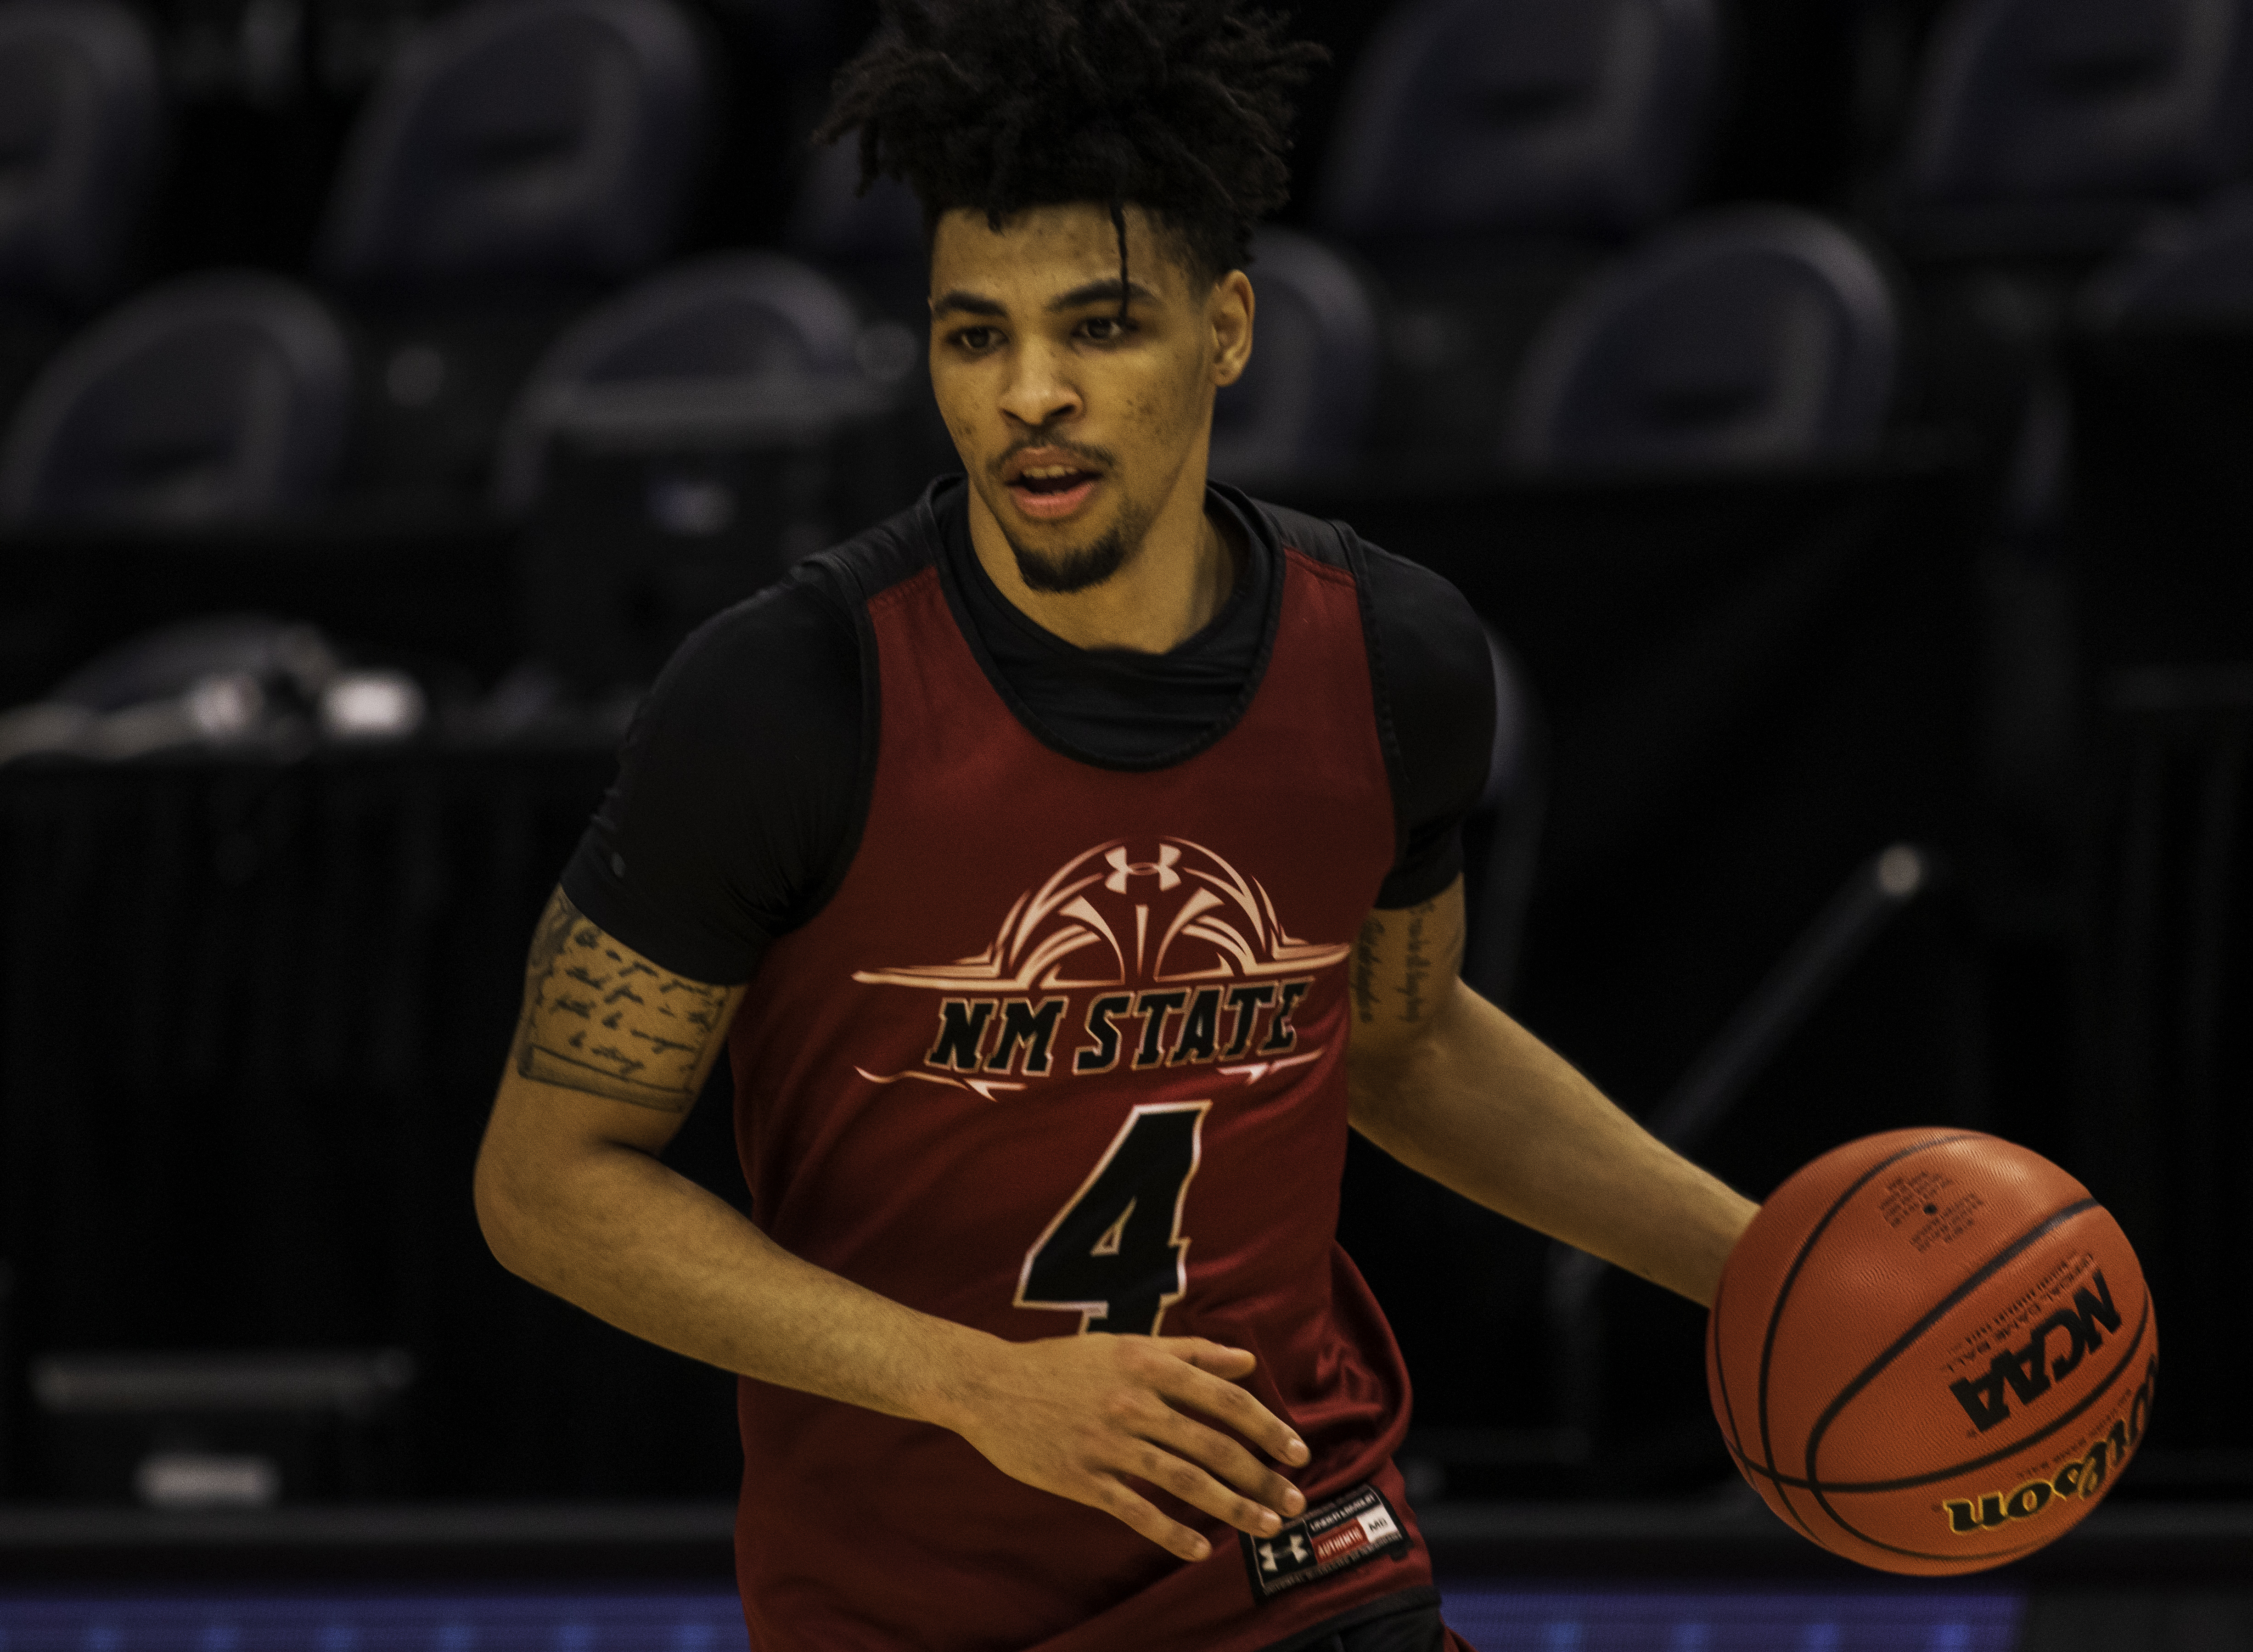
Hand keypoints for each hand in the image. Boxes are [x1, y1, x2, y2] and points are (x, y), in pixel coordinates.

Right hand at [938, 1333, 1312, 1561]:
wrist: (989, 1385)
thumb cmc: (1062, 1363)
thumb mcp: (1127, 1344)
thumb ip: (1189, 1352)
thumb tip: (1246, 1361)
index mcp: (1149, 1365)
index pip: (1225, 1401)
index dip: (1267, 1428)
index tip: (1299, 1452)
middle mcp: (1134, 1403)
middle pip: (1213, 1445)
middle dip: (1261, 1477)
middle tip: (1295, 1502)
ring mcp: (1108, 1443)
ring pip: (1183, 1480)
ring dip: (1231, 1507)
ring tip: (1266, 1525)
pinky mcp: (1081, 1477)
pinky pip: (1134, 1509)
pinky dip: (1171, 1531)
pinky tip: (1199, 1549)